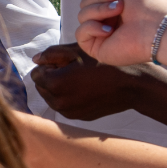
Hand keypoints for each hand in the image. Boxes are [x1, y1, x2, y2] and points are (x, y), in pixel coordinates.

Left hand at [30, 43, 145, 122]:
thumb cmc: (105, 63)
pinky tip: (85, 88)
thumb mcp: (78, 51)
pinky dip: (69, 97)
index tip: (65, 61)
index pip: (35, 74)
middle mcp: (58, 101)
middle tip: (73, 68)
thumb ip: (52, 53)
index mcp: (55, 83)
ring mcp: (68, 112)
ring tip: (80, 78)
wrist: (130, 85)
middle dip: (51, 77)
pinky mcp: (78, 117)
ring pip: (52, 97)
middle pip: (42, 87)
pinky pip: (65, 105)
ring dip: (59, 88)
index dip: (48, 65)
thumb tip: (35, 59)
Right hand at [78, 0, 166, 66]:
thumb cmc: (146, 0)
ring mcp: (100, 34)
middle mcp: (105, 18)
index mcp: (110, 2)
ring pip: (82, 15)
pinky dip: (92, 27)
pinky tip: (110, 30)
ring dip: (100, 9)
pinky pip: (80, 33)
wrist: (155, 23)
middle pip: (84, 2)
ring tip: (120, 10)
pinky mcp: (96, 48)